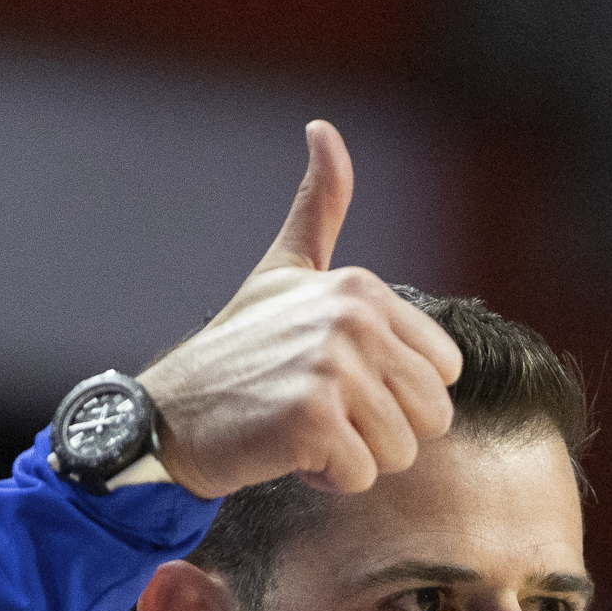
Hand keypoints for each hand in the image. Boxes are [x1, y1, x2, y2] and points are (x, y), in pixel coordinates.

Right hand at [138, 121, 463, 499]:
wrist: (168, 416)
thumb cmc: (237, 351)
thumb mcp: (285, 271)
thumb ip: (320, 208)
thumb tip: (325, 130)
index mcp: (361, 289)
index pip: (444, 372)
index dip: (398, 394)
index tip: (341, 382)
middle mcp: (353, 320)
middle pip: (432, 416)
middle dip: (383, 431)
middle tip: (323, 414)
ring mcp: (333, 368)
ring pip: (402, 451)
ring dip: (355, 457)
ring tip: (304, 430)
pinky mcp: (313, 419)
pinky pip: (362, 476)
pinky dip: (327, 480)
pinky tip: (287, 452)